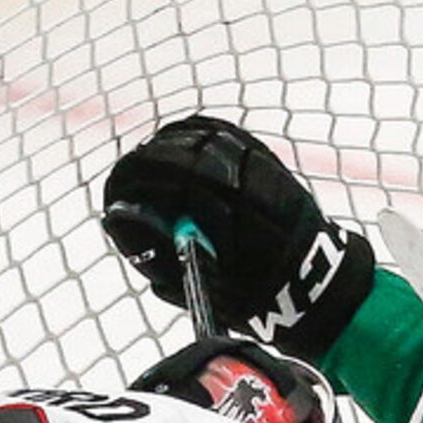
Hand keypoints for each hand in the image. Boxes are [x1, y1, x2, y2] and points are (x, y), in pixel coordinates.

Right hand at [100, 115, 375, 357]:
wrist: (309, 277)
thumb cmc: (251, 293)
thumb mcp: (198, 282)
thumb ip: (157, 252)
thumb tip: (120, 221)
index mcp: (217, 212)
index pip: (159, 183)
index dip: (129, 185)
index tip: (114, 194)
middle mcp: (234, 179)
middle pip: (172, 155)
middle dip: (141, 166)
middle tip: (125, 180)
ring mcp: (248, 161)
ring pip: (192, 137)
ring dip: (161, 148)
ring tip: (144, 164)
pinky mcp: (258, 152)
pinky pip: (213, 130)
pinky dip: (187, 134)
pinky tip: (173, 143)